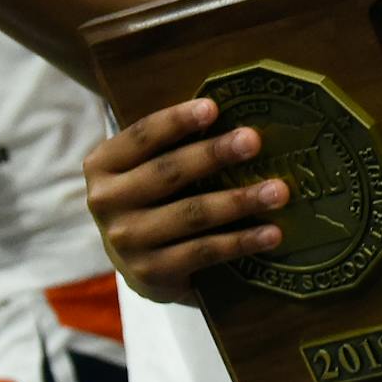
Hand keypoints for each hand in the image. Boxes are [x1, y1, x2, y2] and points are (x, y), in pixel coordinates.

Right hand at [82, 98, 287, 303]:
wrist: (137, 263)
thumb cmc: (153, 199)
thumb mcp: (147, 167)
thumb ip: (174, 145)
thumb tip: (238, 117)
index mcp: (103, 164)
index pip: (141, 136)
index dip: (176, 121)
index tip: (213, 108)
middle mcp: (106, 201)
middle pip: (168, 172)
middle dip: (214, 154)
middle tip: (253, 140)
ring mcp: (126, 240)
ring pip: (191, 214)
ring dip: (239, 200)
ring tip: (278, 191)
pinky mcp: (150, 273)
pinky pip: (203, 252)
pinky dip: (241, 242)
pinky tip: (272, 233)